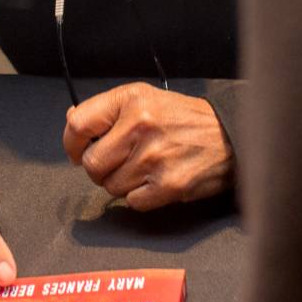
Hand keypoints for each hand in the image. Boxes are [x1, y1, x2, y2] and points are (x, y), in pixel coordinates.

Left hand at [62, 83, 233, 211]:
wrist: (230, 137)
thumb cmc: (185, 119)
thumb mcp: (145, 99)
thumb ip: (107, 110)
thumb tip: (71, 121)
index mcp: (132, 100)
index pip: (78, 125)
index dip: (72, 143)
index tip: (78, 150)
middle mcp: (140, 126)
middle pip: (91, 164)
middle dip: (100, 168)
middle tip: (120, 160)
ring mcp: (154, 158)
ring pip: (110, 186)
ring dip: (123, 182)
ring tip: (145, 167)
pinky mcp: (167, 185)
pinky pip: (132, 202)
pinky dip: (140, 196)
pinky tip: (156, 179)